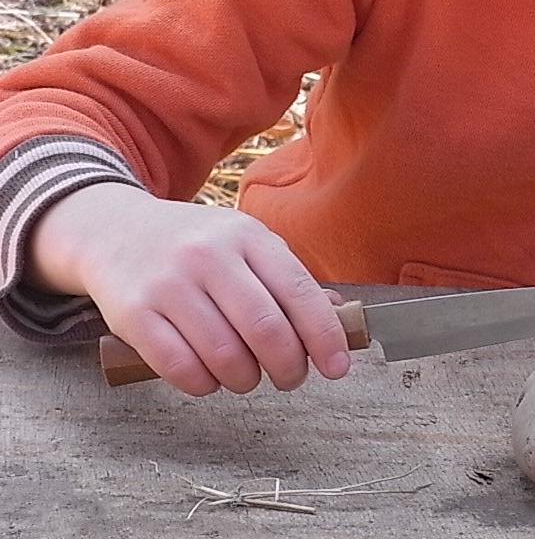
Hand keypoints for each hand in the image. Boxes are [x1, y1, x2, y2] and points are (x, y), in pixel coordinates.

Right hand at [26, 183, 349, 395]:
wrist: (114, 231)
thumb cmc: (196, 246)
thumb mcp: (245, 244)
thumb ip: (288, 280)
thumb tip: (338, 321)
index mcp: (249, 237)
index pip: (300, 292)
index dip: (324, 337)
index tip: (337, 368)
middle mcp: (210, 256)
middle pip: (266, 329)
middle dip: (288, 367)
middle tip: (290, 378)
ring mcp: (169, 284)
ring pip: (225, 356)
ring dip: (245, 380)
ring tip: (247, 377)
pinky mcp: (134, 315)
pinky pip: (180, 368)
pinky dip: (204, 385)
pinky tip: (209, 378)